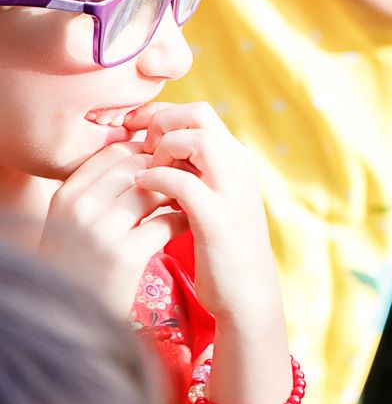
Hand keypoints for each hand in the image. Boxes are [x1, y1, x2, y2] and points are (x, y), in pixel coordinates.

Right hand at [40, 140, 184, 316]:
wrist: (73, 321)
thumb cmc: (81, 265)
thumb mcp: (75, 223)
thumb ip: (100, 190)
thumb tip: (146, 153)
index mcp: (66, 196)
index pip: (115, 152)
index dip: (147, 154)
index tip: (168, 164)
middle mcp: (78, 209)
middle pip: (137, 167)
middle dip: (167, 170)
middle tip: (189, 178)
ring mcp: (99, 232)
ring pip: (153, 190)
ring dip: (179, 191)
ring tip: (192, 197)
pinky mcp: (123, 256)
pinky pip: (166, 222)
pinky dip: (182, 219)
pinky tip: (189, 224)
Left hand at [125, 102, 283, 323]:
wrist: (247, 290)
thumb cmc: (219, 246)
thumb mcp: (210, 199)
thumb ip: (193, 173)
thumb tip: (156, 154)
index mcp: (236, 158)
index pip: (198, 112)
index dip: (161, 114)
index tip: (133, 131)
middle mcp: (239, 166)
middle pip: (199, 115)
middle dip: (160, 124)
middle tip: (139, 153)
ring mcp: (232, 190)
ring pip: (198, 140)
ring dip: (162, 151)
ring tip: (145, 173)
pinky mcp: (218, 217)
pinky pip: (184, 183)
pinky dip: (157, 180)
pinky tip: (142, 190)